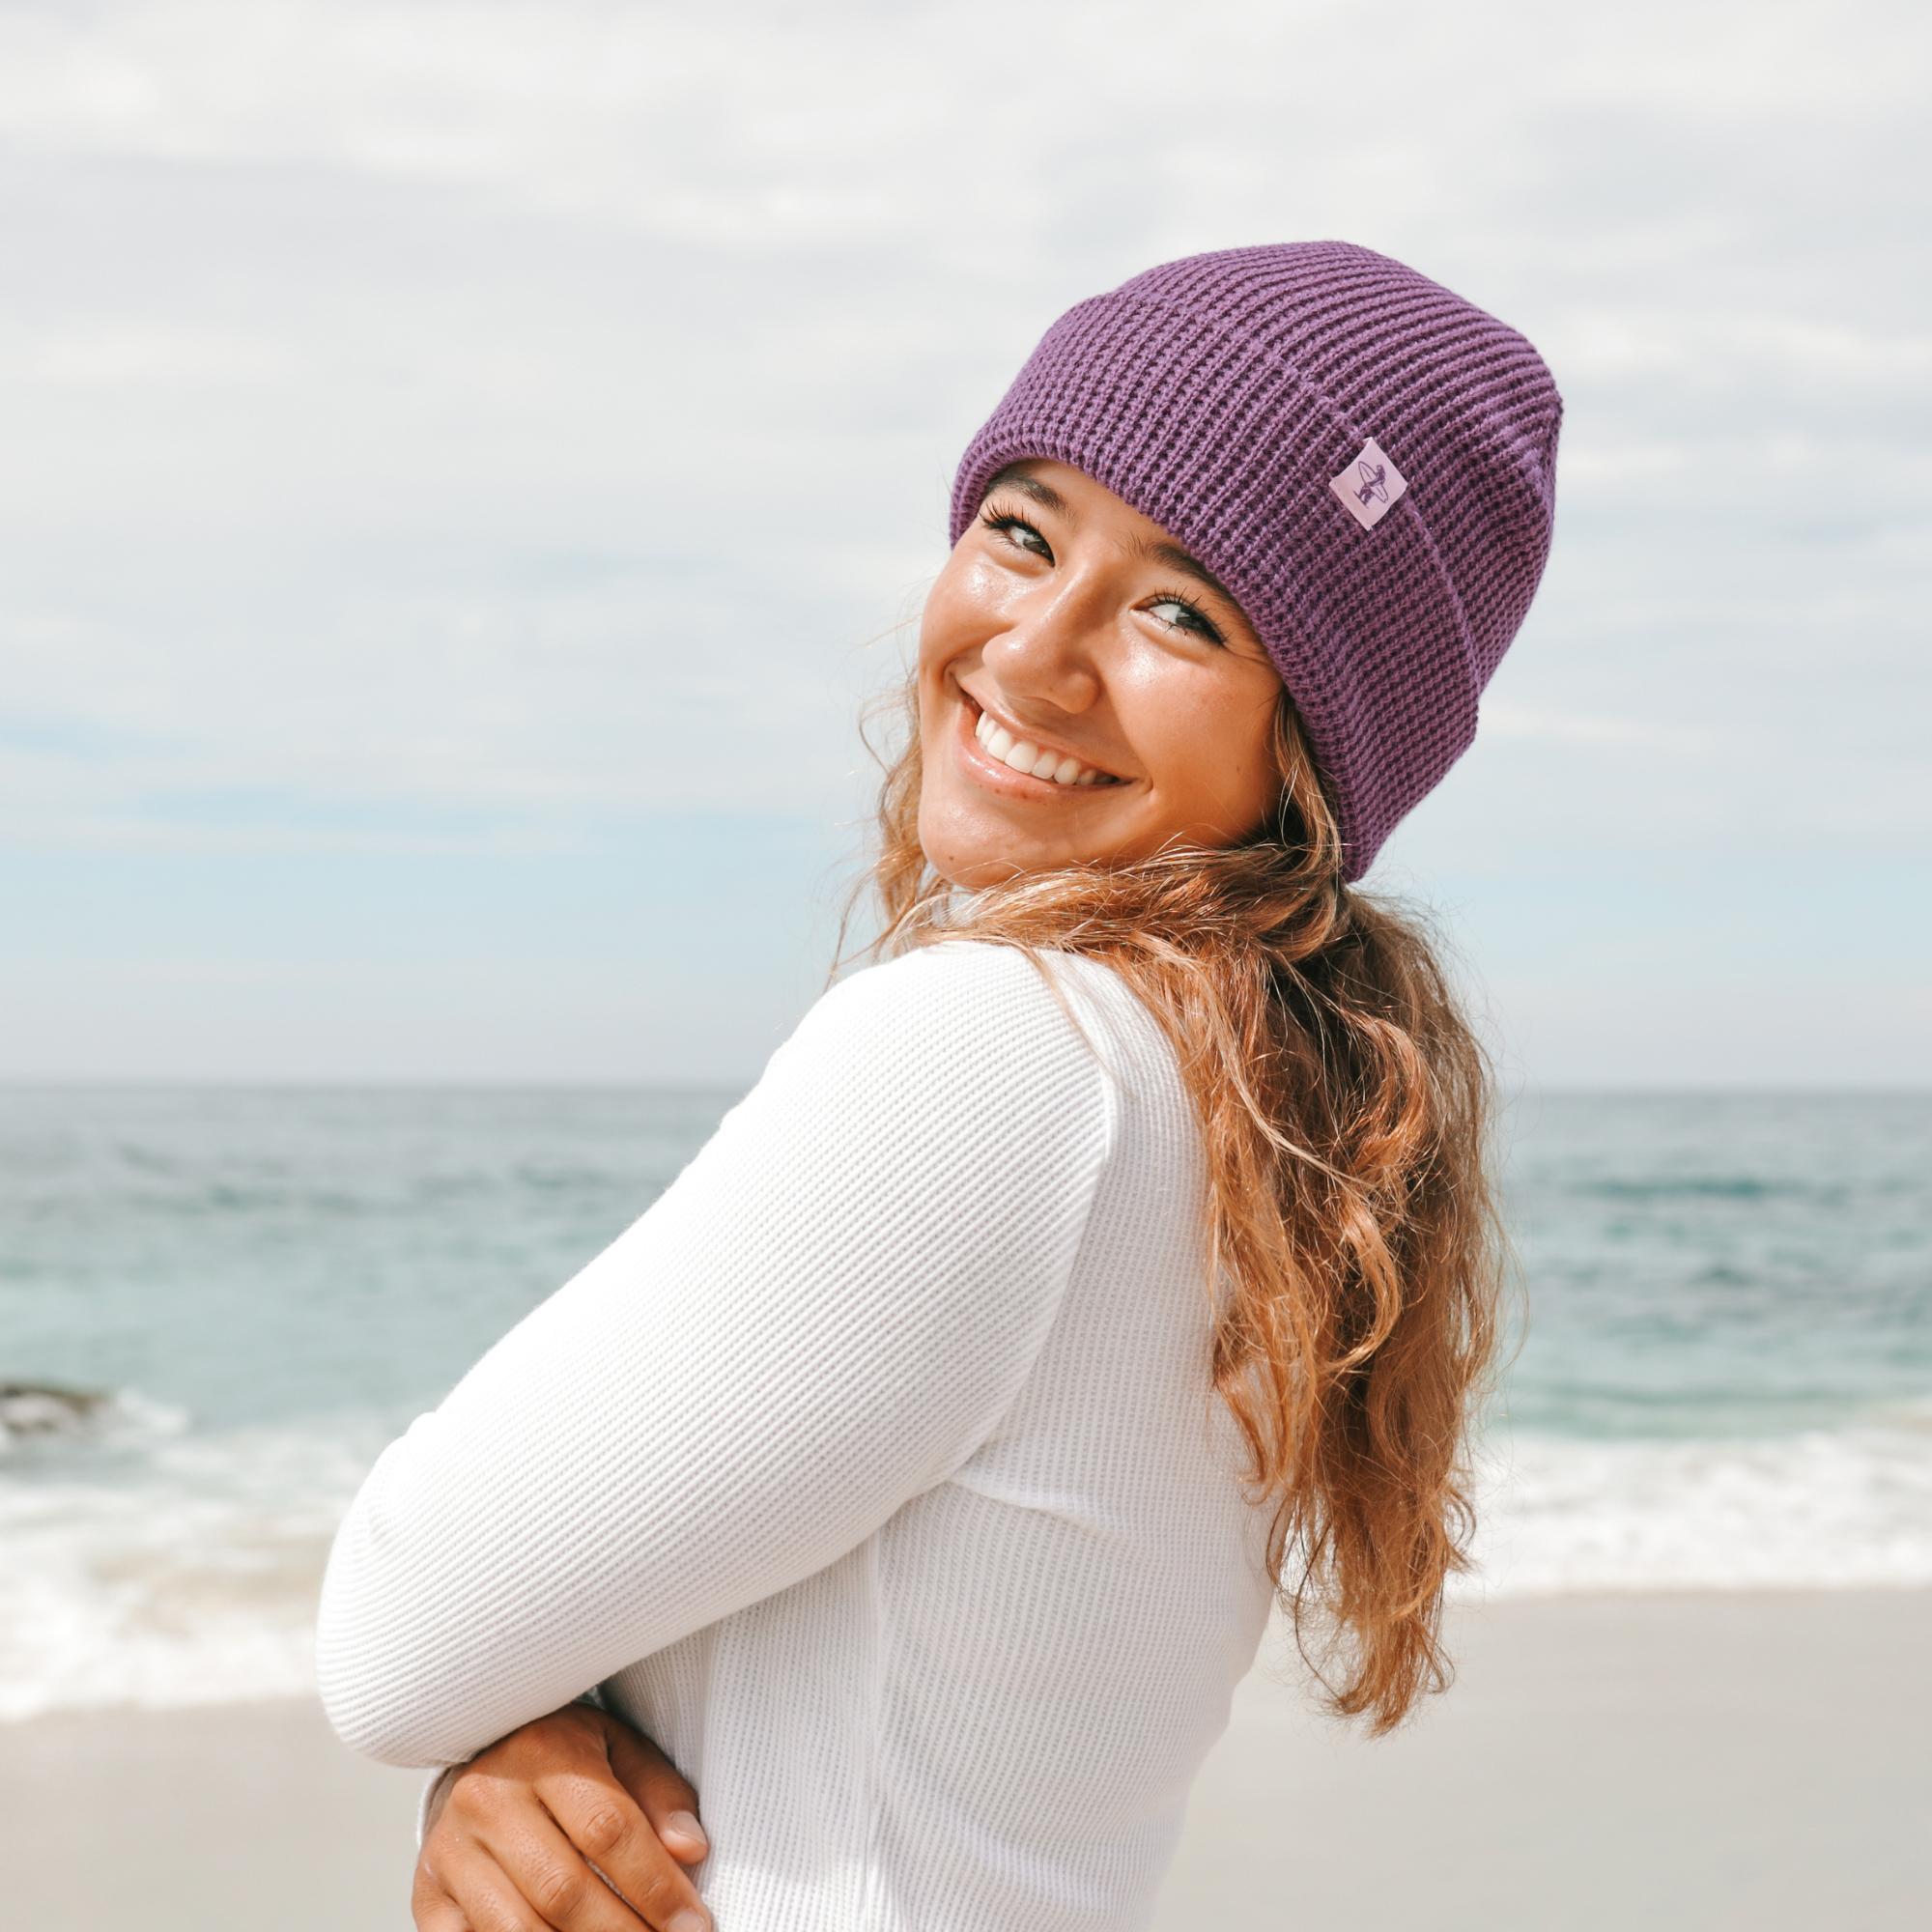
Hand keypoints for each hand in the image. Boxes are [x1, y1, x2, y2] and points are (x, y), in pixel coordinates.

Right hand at [413, 1701, 713, 1930]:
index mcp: (543, 1751)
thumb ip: (660, 1796)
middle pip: (563, 1889)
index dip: (657, 1886)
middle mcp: (488, 1799)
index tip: (694, 1924)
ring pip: (517, 1930)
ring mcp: (450, 1852)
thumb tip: (691, 1850)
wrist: (483, 1755)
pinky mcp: (429, 1897)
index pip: (608, 1829)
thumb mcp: (620, 1750)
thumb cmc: (567, 1756)